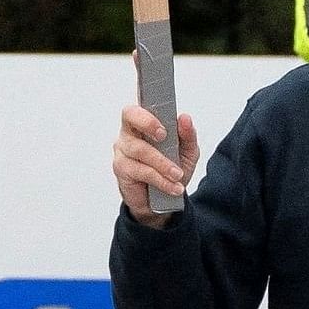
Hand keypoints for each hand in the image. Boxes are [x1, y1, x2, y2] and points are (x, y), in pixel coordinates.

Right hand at [113, 106, 200, 226]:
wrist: (162, 201)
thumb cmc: (171, 169)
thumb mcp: (186, 152)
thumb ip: (187, 134)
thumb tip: (185, 117)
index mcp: (143, 123)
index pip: (137, 108)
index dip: (146, 112)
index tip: (162, 126)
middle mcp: (128, 133)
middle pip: (130, 117)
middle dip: (148, 124)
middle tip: (164, 137)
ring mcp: (122, 151)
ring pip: (140, 150)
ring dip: (162, 164)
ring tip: (178, 175)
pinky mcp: (121, 169)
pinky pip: (142, 171)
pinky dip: (161, 180)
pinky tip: (172, 186)